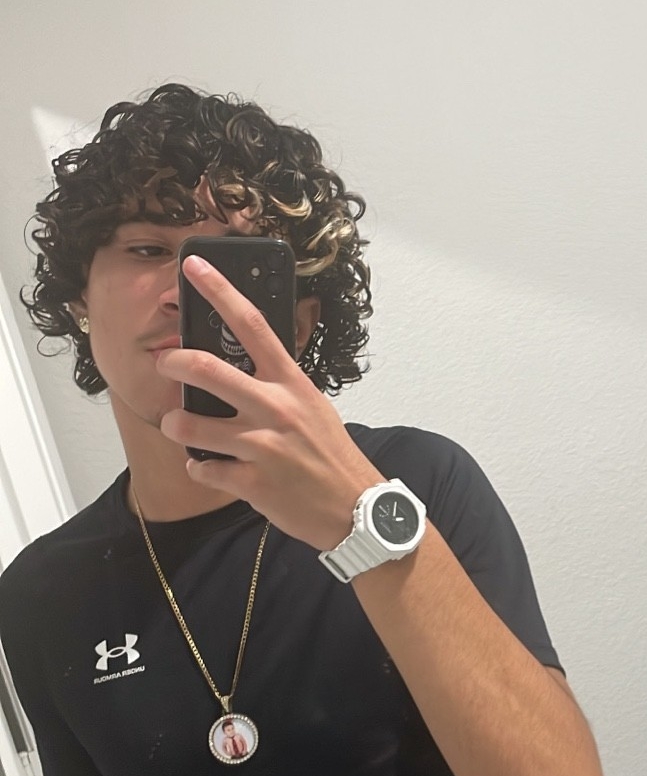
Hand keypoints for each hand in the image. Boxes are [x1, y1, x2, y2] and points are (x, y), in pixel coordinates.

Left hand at [156, 254, 377, 550]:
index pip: (251, 324)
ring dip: (176, 425)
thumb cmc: (330, 455)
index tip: (193, 266)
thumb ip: (278, 383)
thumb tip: (241, 361)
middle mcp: (275, 408)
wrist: (354, 510)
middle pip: (207, 370)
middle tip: (164, 363)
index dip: (219, 291)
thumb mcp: (312, 406)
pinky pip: (202, 469)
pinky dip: (199, 468)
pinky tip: (210, 468)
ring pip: (191, 425)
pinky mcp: (252, 483)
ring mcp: (262, 446)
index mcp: (291, 382)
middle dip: (173, 362)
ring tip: (179, 427)